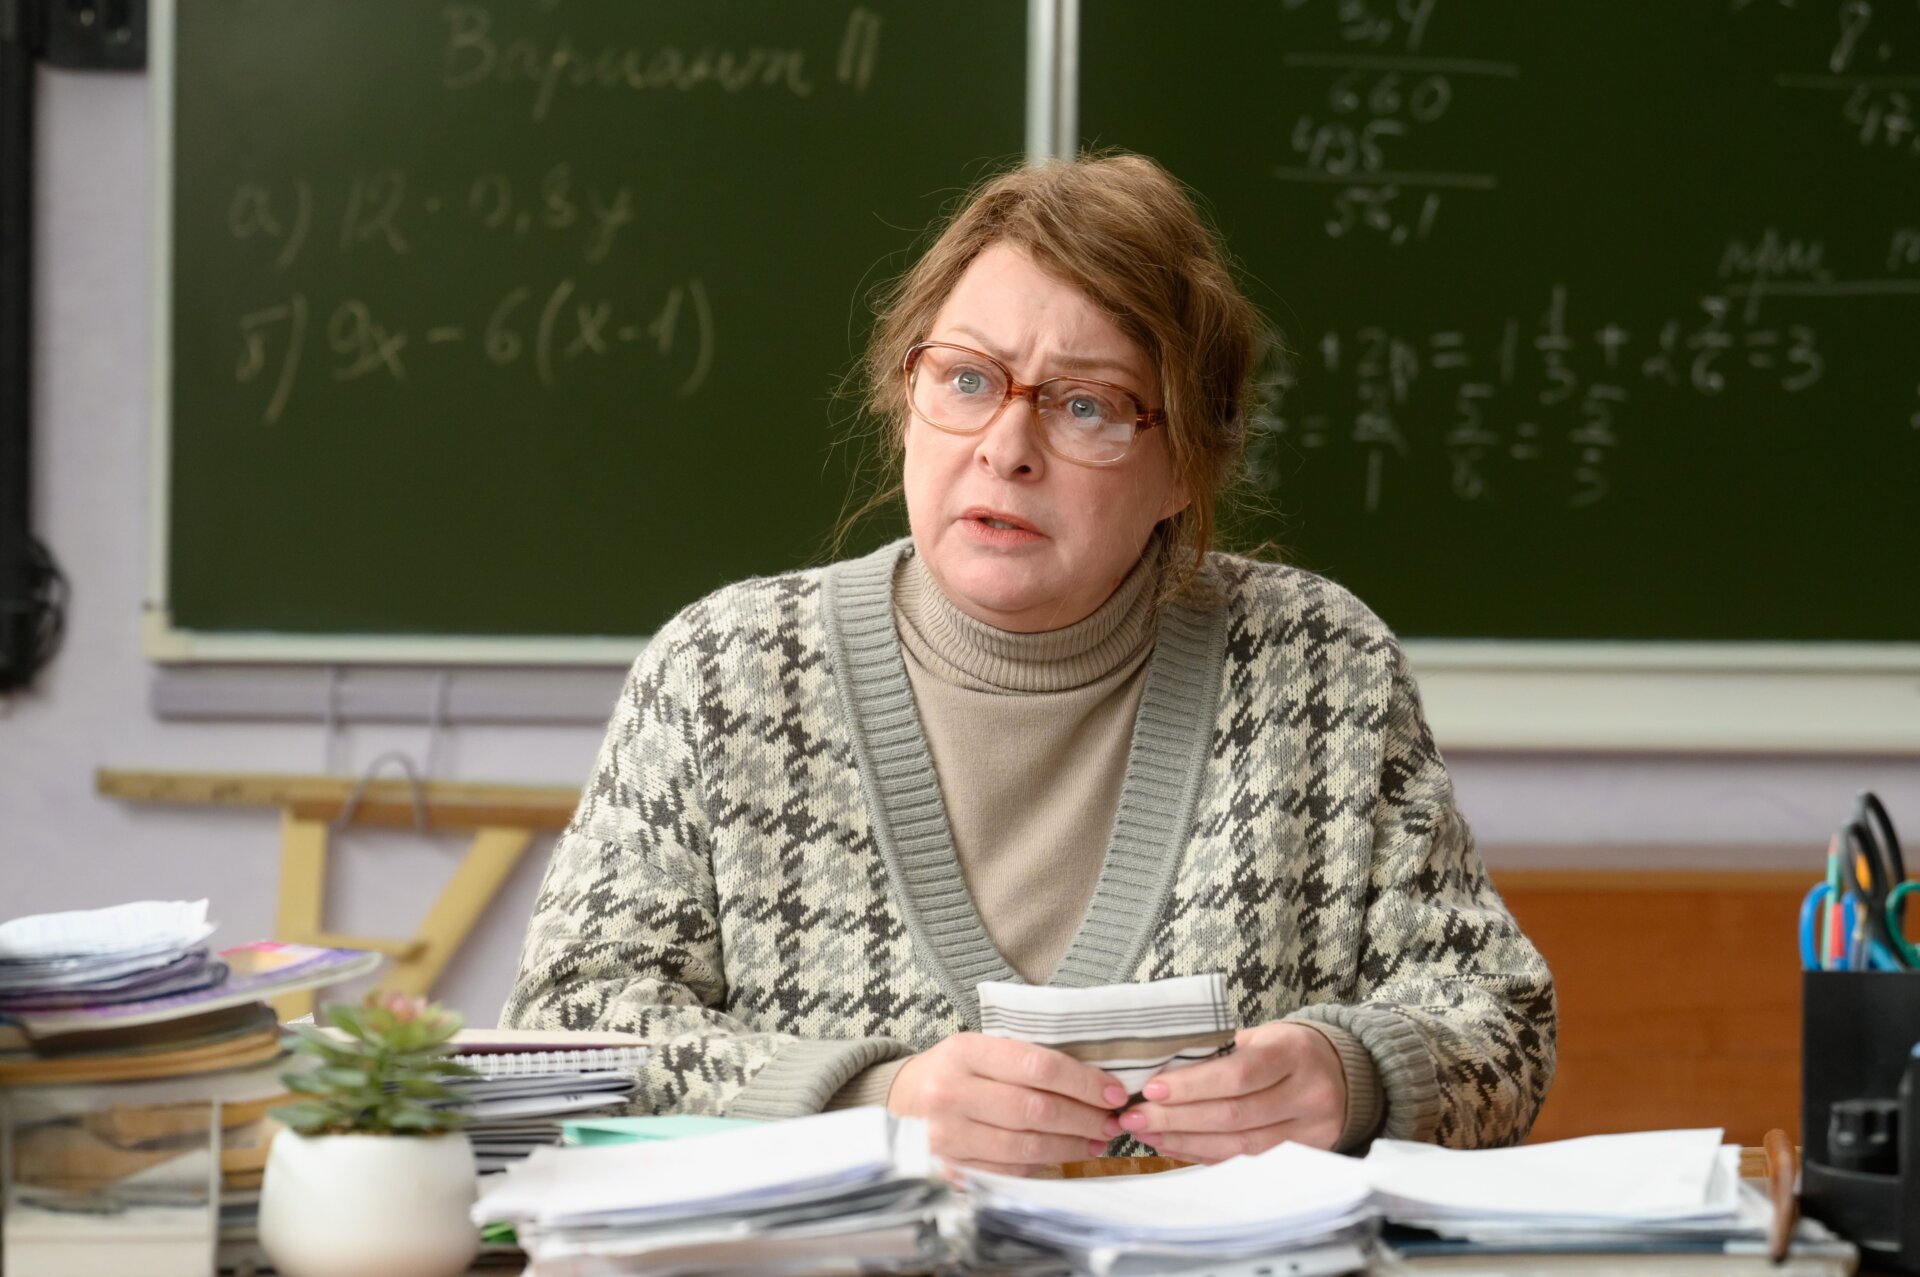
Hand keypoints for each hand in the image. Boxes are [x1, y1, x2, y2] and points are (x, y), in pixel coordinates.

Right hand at [889, 1033, 1128, 1175]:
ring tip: (1095, 1141)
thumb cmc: (949, 1070)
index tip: (1112, 1091)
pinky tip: (1064, 1157)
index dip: (1082, 1081)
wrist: (896, 1101)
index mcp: (964, 1052)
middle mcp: (953, 1093)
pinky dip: (1043, 1165)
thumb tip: (1089, 1081)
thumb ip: (1023, 1059)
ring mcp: (949, 1136)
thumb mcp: (977, 1048)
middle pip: (1036, 1109)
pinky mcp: (950, 1168)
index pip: (1037, 1066)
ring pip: (1026, 1146)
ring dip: (1071, 1146)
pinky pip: (1009, 1170)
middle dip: (1084, 1117)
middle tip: (1111, 1121)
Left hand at [1115, 1021, 1345, 1161]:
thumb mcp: (1261, 1036)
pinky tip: (1175, 1146)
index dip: (1192, 1086)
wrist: (1344, 1072)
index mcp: (1293, 1052)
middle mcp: (1306, 1094)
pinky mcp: (1304, 1154)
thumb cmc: (1288, 1048)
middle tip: (1135, 1118)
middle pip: (1235, 1115)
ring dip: (1185, 1141)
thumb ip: (1218, 1051)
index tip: (1151, 1089)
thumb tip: (1158, 1070)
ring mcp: (1309, 1130)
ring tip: (1148, 1134)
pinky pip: (1246, 1161)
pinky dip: (1206, 1155)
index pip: (1238, 1075)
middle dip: (1177, 1118)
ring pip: (1239, 1145)